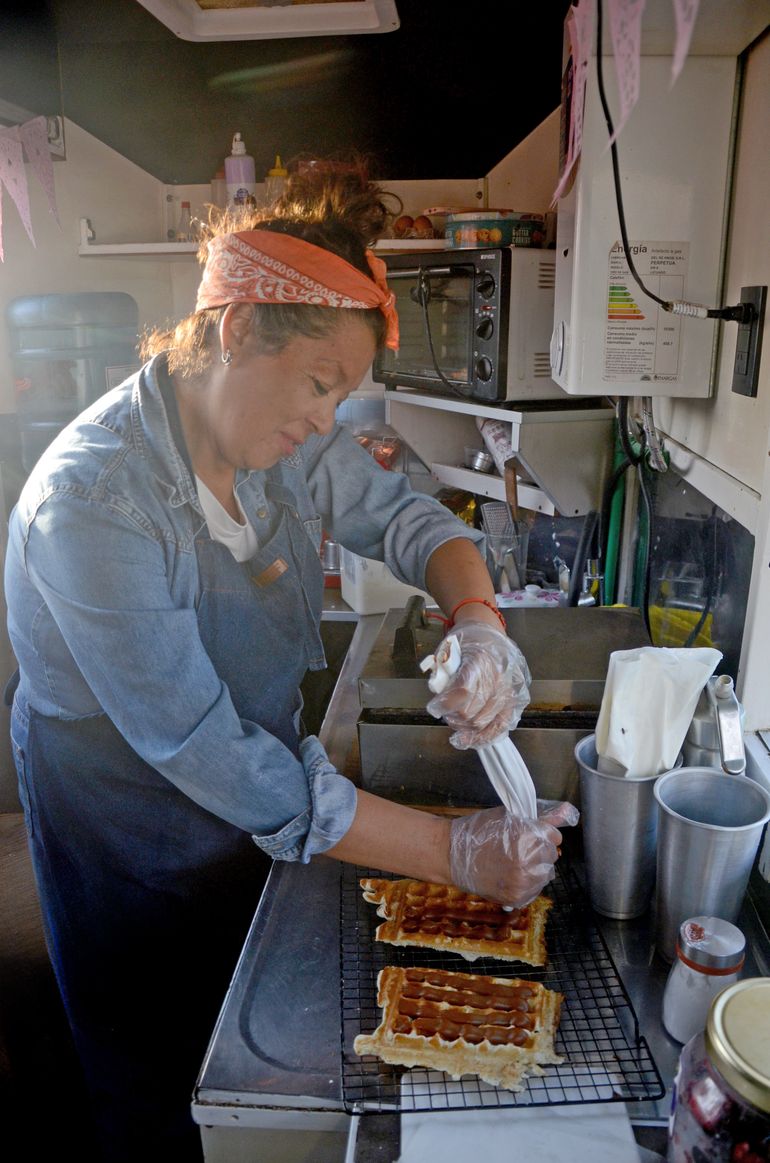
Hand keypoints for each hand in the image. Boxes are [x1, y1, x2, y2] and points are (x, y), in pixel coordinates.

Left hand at [425, 621, 530, 749]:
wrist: (491, 634)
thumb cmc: (467, 641)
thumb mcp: (449, 649)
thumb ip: (443, 672)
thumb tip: (439, 697)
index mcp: (481, 658)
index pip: (463, 690)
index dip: (445, 704)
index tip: (434, 709)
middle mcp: (499, 676)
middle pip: (473, 711)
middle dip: (453, 717)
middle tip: (444, 715)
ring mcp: (510, 690)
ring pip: (485, 722)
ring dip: (465, 728)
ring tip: (455, 723)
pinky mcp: (517, 700)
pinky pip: (501, 725)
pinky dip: (483, 736)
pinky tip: (469, 740)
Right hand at [448, 802, 576, 906]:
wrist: (451, 855)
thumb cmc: (479, 831)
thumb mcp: (509, 817)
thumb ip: (541, 817)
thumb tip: (568, 811)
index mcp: (528, 836)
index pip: (554, 837)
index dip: (541, 834)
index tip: (528, 834)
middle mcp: (529, 861)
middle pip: (551, 855)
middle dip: (538, 851)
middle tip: (516, 848)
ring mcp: (523, 882)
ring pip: (546, 874)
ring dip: (535, 868)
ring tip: (513, 862)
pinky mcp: (517, 898)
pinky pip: (535, 890)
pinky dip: (527, 883)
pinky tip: (511, 875)